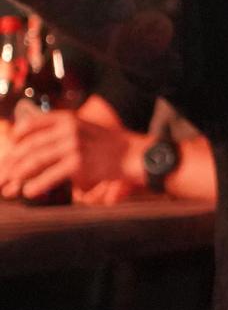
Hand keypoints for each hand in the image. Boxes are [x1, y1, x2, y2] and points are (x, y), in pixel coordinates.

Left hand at [0, 108, 138, 200]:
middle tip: (3, 172)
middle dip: (13, 161)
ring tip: (10, 183)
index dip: (17, 136)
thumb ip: (62, 133)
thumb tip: (36, 148)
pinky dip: (37, 184)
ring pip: (36, 160)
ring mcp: (72, 146)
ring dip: (19, 174)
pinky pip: (50, 175)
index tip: (10, 146)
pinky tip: (29, 191)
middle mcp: (68, 130)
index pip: (32, 125)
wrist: (132, 154)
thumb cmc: (107, 145)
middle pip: (30, 145)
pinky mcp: (78, 163)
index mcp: (67, 119)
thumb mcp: (85, 129)